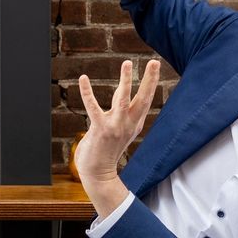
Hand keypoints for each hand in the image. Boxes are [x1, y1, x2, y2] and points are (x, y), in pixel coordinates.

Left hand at [75, 59, 160, 194]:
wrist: (99, 175)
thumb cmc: (106, 150)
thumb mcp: (118, 128)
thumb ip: (119, 108)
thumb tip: (120, 89)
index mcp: (134, 124)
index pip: (145, 99)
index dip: (150, 82)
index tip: (155, 65)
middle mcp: (128, 124)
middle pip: (143, 98)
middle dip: (150, 80)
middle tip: (155, 62)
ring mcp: (115, 126)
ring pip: (123, 99)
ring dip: (126, 81)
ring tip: (127, 63)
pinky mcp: (100, 129)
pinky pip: (93, 107)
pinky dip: (87, 92)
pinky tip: (83, 79)